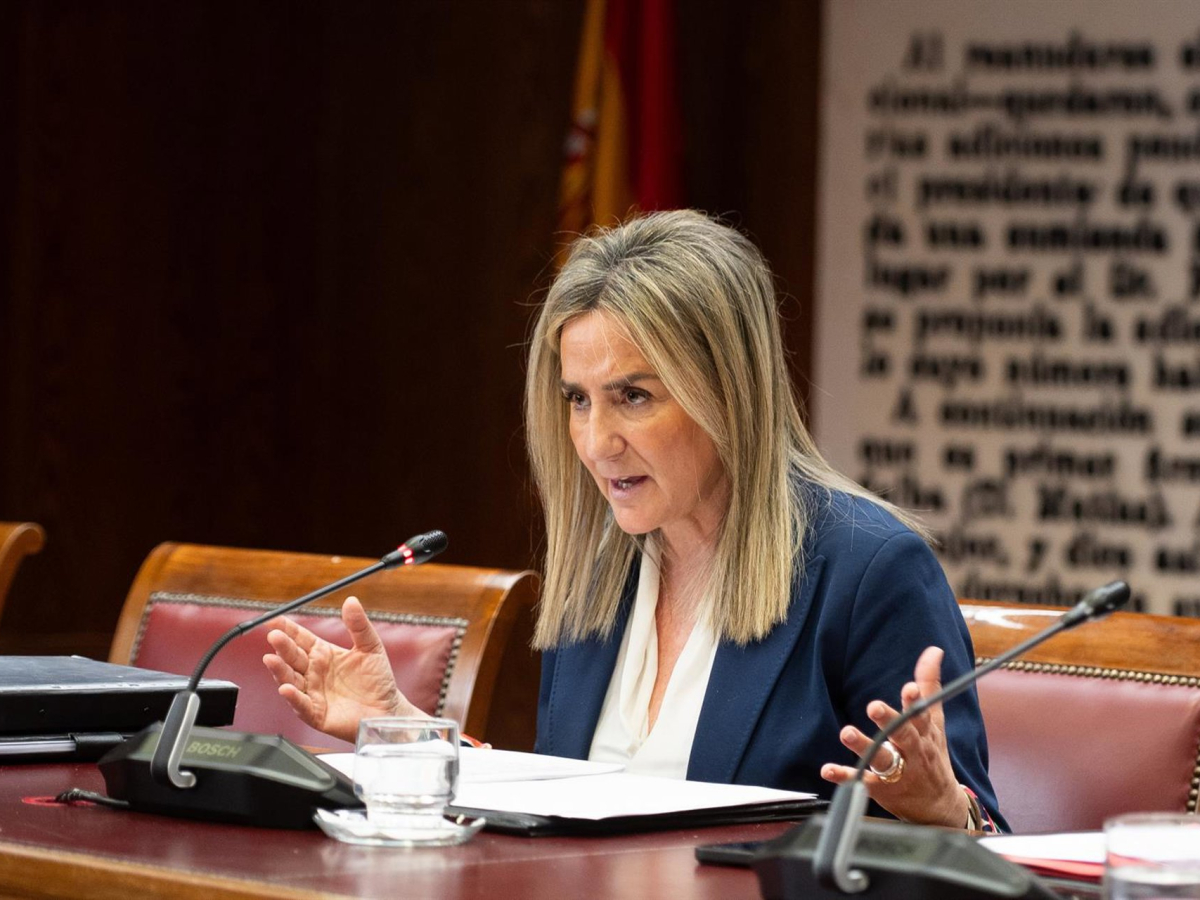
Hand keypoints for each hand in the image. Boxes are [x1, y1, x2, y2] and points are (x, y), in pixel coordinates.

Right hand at [262, 596, 424, 742]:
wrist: (387, 709)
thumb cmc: (377, 679)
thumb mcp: (370, 647)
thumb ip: (359, 625)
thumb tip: (351, 601)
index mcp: (323, 654)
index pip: (300, 638)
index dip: (287, 629)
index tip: (274, 620)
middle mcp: (313, 673)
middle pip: (293, 657)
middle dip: (282, 647)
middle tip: (274, 636)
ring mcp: (313, 693)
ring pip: (291, 680)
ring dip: (280, 670)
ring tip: (271, 659)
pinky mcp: (317, 714)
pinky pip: (302, 705)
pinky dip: (294, 698)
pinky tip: (286, 689)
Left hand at [820, 646, 968, 827]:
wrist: (940, 806)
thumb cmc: (933, 754)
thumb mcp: (934, 720)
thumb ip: (929, 684)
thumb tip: (933, 650)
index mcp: (924, 732)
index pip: (921, 714)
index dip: (914, 702)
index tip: (908, 688)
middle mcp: (913, 751)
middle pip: (902, 734)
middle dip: (889, 720)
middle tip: (874, 706)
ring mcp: (898, 771)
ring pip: (882, 758)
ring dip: (863, 746)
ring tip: (846, 733)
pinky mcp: (882, 790)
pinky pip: (862, 782)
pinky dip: (845, 776)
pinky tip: (828, 769)